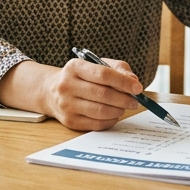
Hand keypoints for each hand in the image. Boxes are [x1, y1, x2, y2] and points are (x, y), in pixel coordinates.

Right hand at [0, 58, 140, 130]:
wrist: (51, 91)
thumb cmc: (80, 77)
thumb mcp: (96, 65)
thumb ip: (117, 69)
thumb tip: (133, 81)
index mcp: (74, 67)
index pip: (103, 74)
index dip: (123, 82)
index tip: (138, 88)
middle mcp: (67, 86)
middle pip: (103, 94)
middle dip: (124, 99)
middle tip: (135, 101)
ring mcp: (66, 105)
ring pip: (101, 111)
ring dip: (118, 110)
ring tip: (124, 107)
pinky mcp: (69, 121)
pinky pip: (97, 124)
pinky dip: (110, 120)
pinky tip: (113, 114)